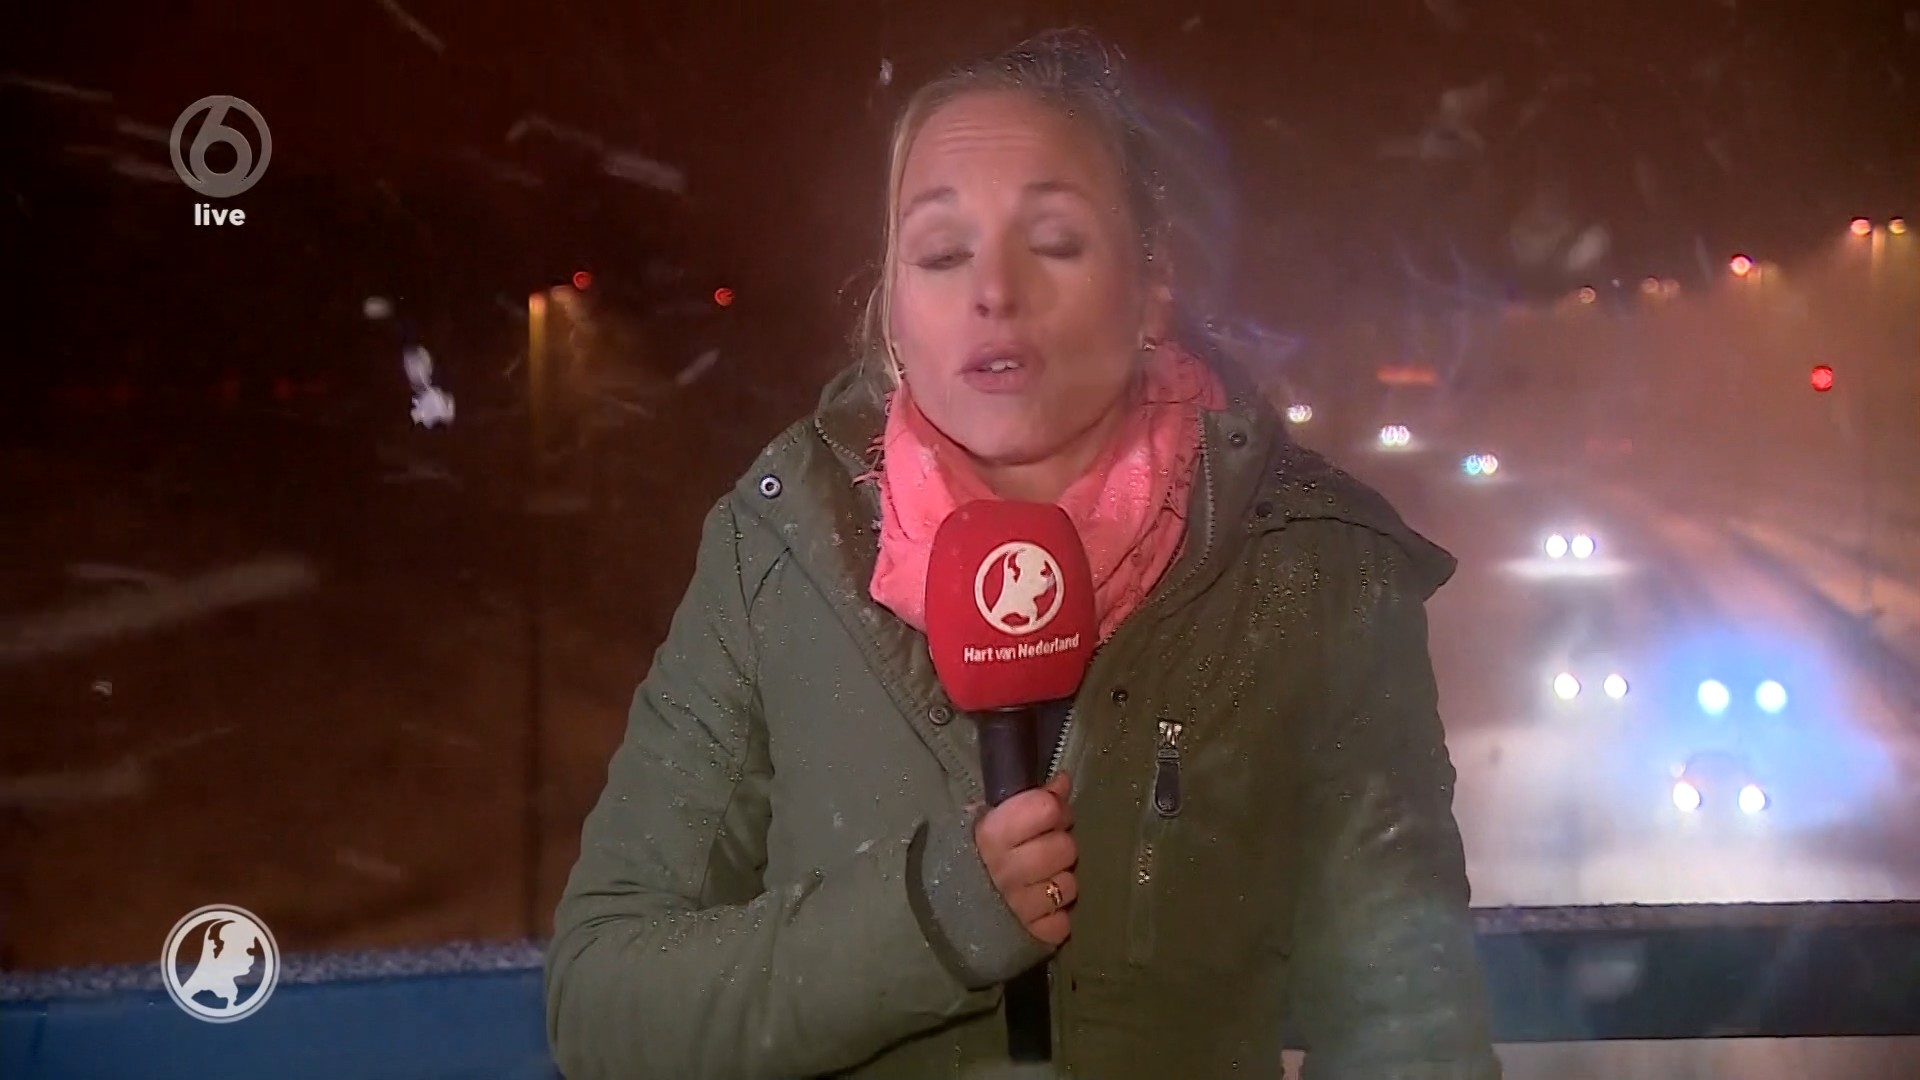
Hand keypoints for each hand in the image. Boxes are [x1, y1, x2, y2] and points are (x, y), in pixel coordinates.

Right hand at [973, 772, 1076, 946]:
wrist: (931, 915)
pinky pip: (1062, 922)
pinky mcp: (1033, 937)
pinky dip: (1053, 916)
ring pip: (1068, 886)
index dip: (1052, 808)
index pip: (1046, 808)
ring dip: (1056, 882)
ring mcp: (1022, 908)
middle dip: (1057, 844)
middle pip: (1066, 847)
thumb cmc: (959, 858)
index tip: (1044, 814)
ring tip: (1035, 880)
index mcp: (991, 836)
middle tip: (1040, 848)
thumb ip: (1024, 801)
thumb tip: (1062, 782)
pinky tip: (1035, 908)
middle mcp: (1009, 871)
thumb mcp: (981, 821)